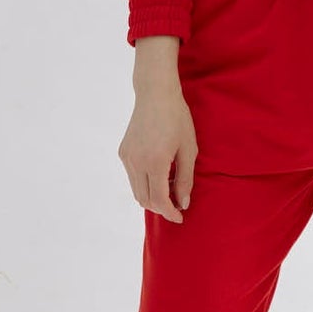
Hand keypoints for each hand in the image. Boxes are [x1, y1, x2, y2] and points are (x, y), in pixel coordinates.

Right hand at [120, 51, 196, 221]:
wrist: (155, 94)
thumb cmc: (177, 118)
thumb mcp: (189, 149)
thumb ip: (186, 179)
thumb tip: (183, 203)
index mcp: (155, 162)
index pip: (159, 200)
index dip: (170, 213)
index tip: (180, 217)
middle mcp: (137, 162)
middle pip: (145, 200)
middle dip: (161, 208)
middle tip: (177, 206)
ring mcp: (127, 157)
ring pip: (137, 190)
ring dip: (152, 197)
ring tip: (170, 192)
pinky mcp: (123, 152)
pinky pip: (133, 177)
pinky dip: (145, 184)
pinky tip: (159, 176)